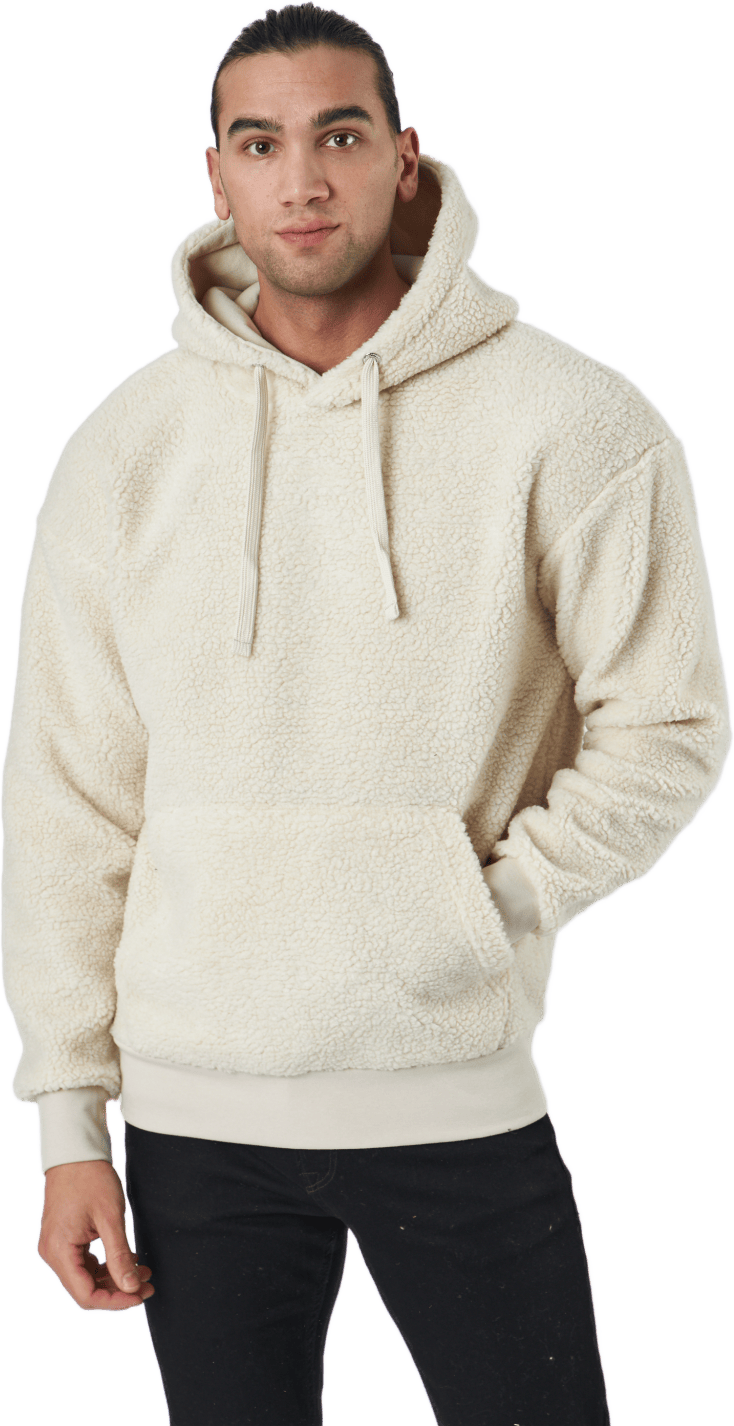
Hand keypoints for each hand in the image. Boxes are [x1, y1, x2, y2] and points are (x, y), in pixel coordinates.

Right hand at [37, 1159, 154, 1311]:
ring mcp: (56, 1246)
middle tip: (147, 1284)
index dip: (115, 1301)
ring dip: (114, 1278)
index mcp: (59, 1251)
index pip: (86, 1295)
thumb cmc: (91, 1178)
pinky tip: (127, 1259)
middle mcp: (52, 1253)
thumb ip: (119, 1255)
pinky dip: (105, 1264)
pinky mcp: (64, 1239)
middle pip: (85, 1289)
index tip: (140, 1295)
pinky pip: (84, 1263)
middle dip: (118, 1290)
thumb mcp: (110, 1217)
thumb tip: (131, 1287)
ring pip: (85, 1277)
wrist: (76, 1152)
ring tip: (142, 1271)